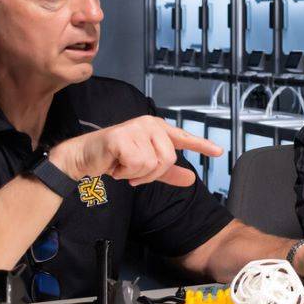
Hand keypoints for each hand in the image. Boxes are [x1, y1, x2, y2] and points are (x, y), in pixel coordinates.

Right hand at [48, 115, 219, 188]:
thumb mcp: (146, 168)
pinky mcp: (122, 137)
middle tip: (134, 173)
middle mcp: (149, 125)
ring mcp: (135, 128)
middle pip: (169, 158)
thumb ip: (168, 172)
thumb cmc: (115, 158)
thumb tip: (191, 178)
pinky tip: (115, 165)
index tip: (219, 152)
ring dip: (137, 174)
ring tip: (123, 166)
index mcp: (157, 129)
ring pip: (153, 163)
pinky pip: (138, 164)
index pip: (184, 137)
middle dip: (152, 174)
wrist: (84, 158)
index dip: (202, 145)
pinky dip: (126, 172)